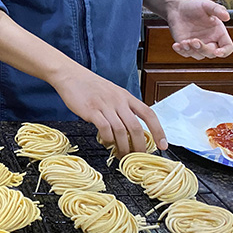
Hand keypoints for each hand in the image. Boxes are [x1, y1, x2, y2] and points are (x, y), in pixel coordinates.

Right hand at [51, 66, 166, 157]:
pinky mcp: (91, 111)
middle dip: (139, 146)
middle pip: (136, 127)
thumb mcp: (112, 92)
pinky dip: (107, 139)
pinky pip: (104, 129)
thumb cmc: (90, 85)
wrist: (70, 75)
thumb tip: (131, 128)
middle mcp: (118, 101)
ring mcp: (105, 105)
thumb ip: (122, 107)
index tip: (162, 145)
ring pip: (121, 131)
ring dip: (123, 147)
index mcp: (126, 96)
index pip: (149, 114)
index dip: (158, 131)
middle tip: (137, 157)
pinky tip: (106, 142)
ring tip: (121, 154)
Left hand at [167, 0, 232, 59]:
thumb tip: (227, 16)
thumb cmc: (194, 6)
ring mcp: (198, 45)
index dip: (224, 51)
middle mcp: (210, 41)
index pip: (227, 47)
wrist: (177, 8)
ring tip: (184, 42)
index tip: (217, 52)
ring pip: (199, 55)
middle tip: (194, 40)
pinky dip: (181, 51)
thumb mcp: (206, 5)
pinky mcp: (186, 47)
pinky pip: (185, 54)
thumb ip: (217, 10)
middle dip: (203, 49)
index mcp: (219, 33)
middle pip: (211, 53)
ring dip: (191, 50)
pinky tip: (176, 45)